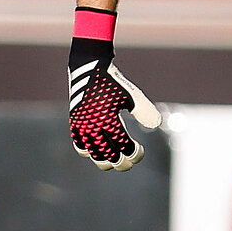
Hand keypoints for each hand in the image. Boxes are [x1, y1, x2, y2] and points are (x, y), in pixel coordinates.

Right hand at [68, 52, 161, 170]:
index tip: (141, 152)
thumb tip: (157, 126)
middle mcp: (92, 127)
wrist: (89, 68)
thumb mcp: (133, 95)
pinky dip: (90, 151)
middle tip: (130, 161)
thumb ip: (145, 111)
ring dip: (105, 160)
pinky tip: (100, 149)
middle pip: (108, 157)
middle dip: (121, 162)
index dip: (134, 154)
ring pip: (93, 155)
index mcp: (108, 121)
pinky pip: (80, 145)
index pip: (124, 149)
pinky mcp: (75, 123)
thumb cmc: (114, 82)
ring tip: (116, 159)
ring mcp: (81, 126)